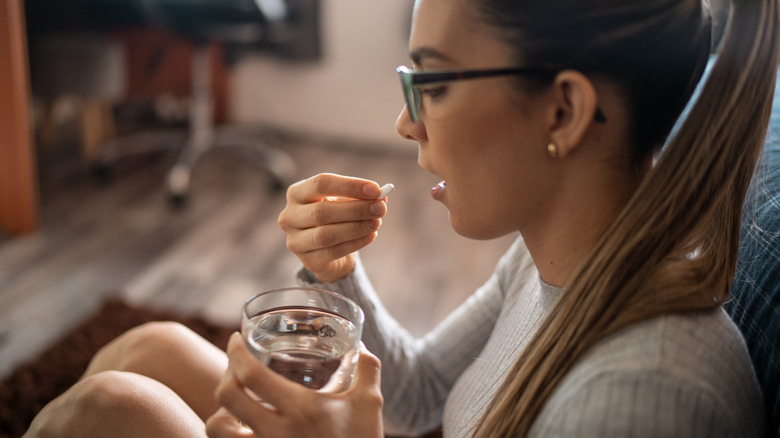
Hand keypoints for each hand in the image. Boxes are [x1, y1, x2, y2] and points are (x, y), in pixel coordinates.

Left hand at [206, 333, 383, 437]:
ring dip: (221, 406)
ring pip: (217, 428)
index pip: (251, 375)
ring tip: (236, 396)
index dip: (236, 352)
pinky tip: (241, 422)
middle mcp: (276, 432)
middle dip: (226, 372)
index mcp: (301, 409)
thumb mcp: (369, 403)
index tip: (236, 339)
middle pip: (226, 396)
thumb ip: (367, 369)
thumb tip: (360, 345)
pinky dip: (227, 430)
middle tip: (236, 363)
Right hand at [278, 173, 387, 282]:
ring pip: (326, 234)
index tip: (375, 189)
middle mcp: (289, 216)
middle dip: (355, 209)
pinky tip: (371, 236)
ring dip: (356, 228)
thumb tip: (381, 197)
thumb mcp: (347, 202)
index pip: (321, 183)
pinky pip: (333, 252)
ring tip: (377, 222)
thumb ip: (362, 197)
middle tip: (380, 208)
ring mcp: (295, 241)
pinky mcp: (307, 260)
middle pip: (322, 211)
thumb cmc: (337, 217)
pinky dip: (355, 243)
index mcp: (297, 193)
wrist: (328, 249)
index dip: (349, 186)